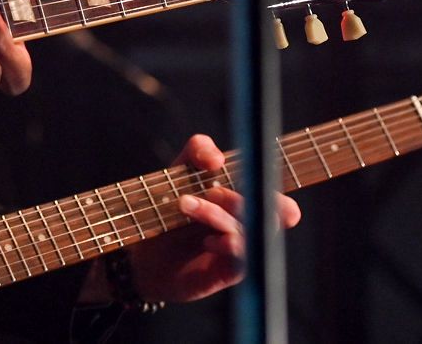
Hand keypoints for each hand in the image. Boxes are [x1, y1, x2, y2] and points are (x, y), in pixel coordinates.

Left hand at [123, 133, 300, 303]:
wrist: (144, 251)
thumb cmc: (169, 208)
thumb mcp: (181, 170)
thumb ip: (199, 150)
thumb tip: (218, 158)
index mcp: (246, 195)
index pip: (277, 190)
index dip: (273, 184)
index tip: (232, 171)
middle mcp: (251, 221)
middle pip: (275, 208)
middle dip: (241, 196)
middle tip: (211, 190)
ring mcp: (244, 247)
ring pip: (252, 229)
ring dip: (218, 214)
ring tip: (186, 204)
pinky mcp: (231, 271)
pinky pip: (244, 259)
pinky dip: (228, 244)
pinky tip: (207, 241)